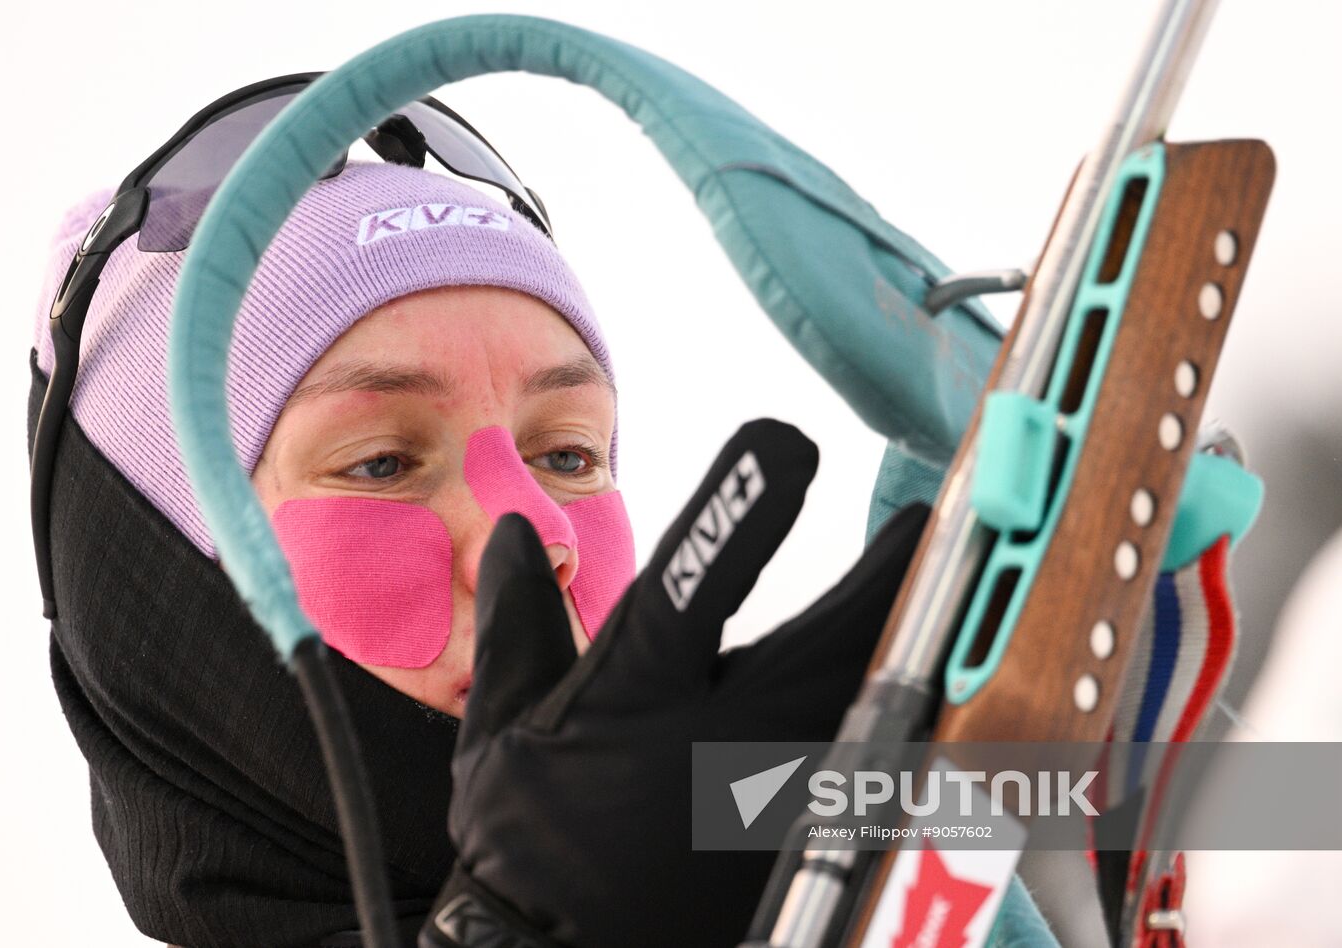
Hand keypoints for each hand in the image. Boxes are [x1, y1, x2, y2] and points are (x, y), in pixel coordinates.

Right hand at [421, 419, 927, 947]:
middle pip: (823, 646)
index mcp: (630, 702)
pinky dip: (902, 725)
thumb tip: (516, 531)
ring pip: (863, 706)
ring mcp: (766, 802)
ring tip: (948, 595)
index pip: (692, 587)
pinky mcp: (796, 844)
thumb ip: (518, 624)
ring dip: (909, 645)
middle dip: (883, 579)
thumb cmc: (526, 847)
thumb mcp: (498, 729)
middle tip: (929, 525)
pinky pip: (868, 774)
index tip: (787, 446)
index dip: (741, 514)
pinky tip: (931, 693)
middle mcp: (711, 747)